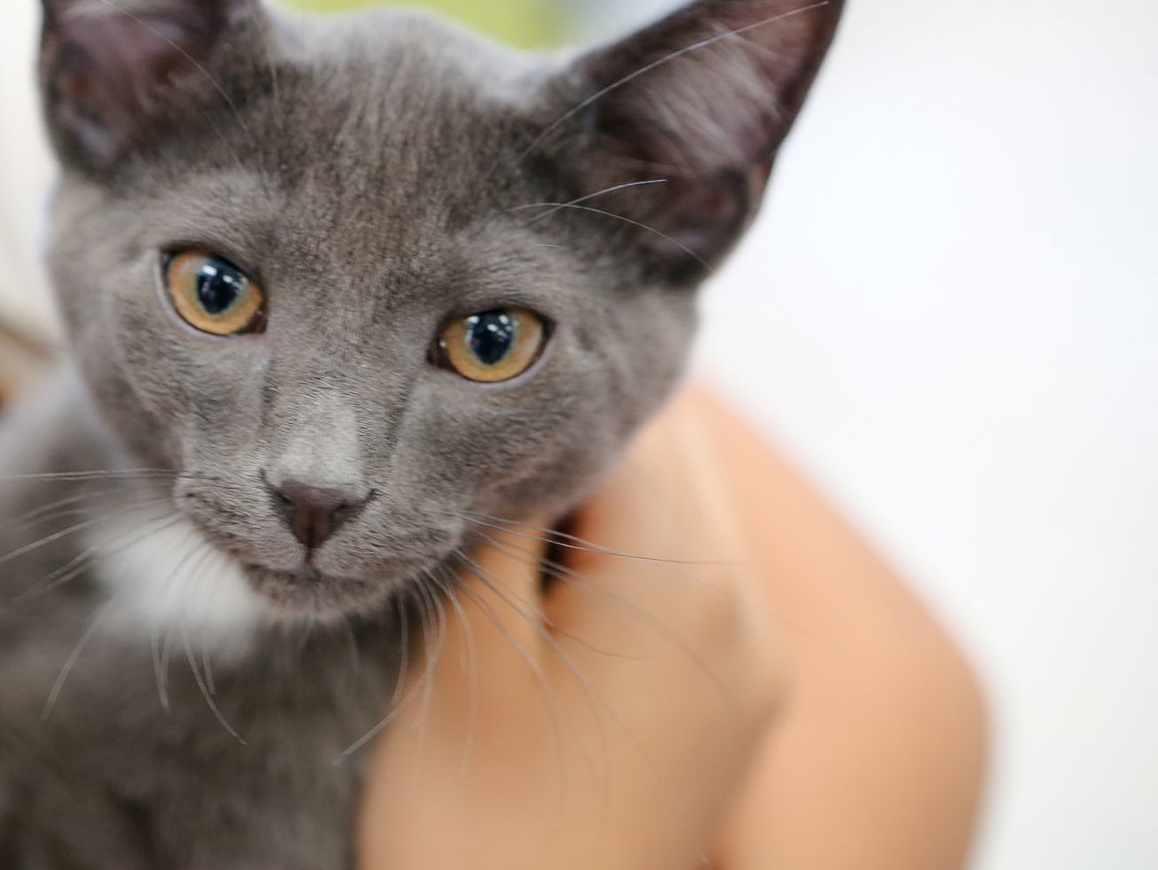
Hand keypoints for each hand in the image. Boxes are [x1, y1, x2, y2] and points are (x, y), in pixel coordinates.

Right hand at [360, 389, 786, 869]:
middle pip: (676, 458)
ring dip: (600, 499)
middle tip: (478, 453)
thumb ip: (503, 518)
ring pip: (684, 516)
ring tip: (504, 520)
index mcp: (688, 582)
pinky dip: (626, 558)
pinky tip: (551, 586)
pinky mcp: (732, 705)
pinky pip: (691, 583)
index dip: (548, 399)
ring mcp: (752, 663)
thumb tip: (515, 421)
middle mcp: (748, 611)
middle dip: (579, 440)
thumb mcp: (470, 652)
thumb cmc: (482, 825)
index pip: (636, 419)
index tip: (470, 397)